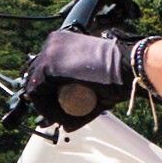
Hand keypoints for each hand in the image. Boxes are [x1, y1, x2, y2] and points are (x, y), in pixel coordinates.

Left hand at [21, 28, 145, 125]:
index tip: (57, 107)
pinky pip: (36, 93)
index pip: (43, 69)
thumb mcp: (91, 81)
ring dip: (46, 106)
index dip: (48, 92)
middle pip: (37, 77)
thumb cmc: (116, 74)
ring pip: (35, 86)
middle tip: (58, 114)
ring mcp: (48, 52)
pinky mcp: (47, 66)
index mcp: (61, 41)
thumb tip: (64, 121)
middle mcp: (52, 43)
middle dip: (46, 99)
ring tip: (62, 117)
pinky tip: (59, 116)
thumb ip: (76, 96)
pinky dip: (45, 108)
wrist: (126, 68)